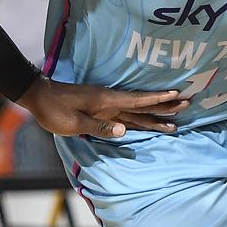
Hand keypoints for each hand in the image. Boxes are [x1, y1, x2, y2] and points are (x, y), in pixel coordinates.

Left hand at [18, 76, 188, 137]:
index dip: (157, 99)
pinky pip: (125, 115)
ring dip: (155, 114)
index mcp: (106, 102)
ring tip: (173, 119)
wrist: (39, 97)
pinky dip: (138, 118)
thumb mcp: (74, 122)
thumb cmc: (55, 110)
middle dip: (164, 106)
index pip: (137, 101)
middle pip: (142, 106)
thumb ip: (99, 127)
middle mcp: (110, 102)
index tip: (177, 94)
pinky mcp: (100, 110)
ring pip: (136, 112)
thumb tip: (124, 131)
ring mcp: (106, 106)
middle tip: (187, 104)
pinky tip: (146, 121)